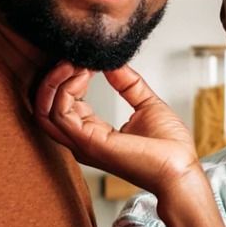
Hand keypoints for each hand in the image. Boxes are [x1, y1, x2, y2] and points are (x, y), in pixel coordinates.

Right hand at [34, 63, 199, 195]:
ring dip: (57, 80)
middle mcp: (81, 140)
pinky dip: (67, 88)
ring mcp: (82, 142)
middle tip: (71, 57)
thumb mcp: (146, 104)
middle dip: (53, 78)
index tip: (85, 60)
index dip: (68, 78)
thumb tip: (113, 63)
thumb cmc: (169, 148)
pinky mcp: (89, 141)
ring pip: (46, 110)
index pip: (62, 105)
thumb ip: (128, 84)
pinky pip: (61, 112)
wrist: (181, 168)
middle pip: (45, 109)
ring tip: (76, 63)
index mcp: (92, 133)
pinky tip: (83, 74)